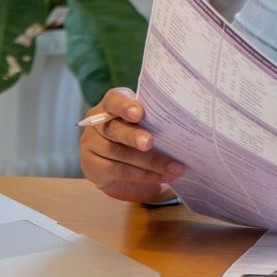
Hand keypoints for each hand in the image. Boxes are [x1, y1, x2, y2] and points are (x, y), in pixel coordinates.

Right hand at [79, 87, 184, 202]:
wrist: (127, 166)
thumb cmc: (142, 134)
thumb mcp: (148, 123)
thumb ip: (156, 120)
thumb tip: (185, 124)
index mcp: (112, 105)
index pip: (114, 100)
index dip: (125, 106)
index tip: (139, 113)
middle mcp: (97, 122)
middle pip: (114, 129)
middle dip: (134, 137)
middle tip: (150, 143)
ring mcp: (91, 145)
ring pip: (119, 153)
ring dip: (150, 162)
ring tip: (174, 167)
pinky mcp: (92, 167)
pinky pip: (119, 171)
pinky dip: (144, 175)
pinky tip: (163, 176)